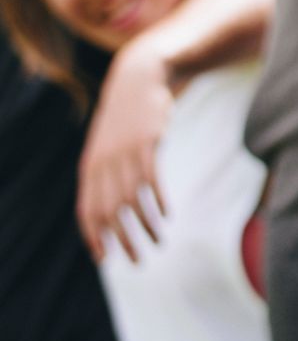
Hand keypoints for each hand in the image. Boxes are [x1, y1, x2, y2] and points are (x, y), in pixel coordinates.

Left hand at [77, 40, 175, 262]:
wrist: (138, 79)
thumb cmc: (125, 120)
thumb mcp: (109, 147)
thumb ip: (106, 175)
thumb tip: (110, 208)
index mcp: (90, 169)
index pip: (86, 212)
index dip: (94, 238)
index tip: (105, 260)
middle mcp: (103, 164)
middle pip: (108, 212)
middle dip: (122, 241)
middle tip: (137, 261)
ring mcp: (124, 153)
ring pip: (131, 200)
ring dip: (145, 226)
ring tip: (159, 241)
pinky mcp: (146, 143)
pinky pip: (151, 180)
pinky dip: (159, 201)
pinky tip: (168, 215)